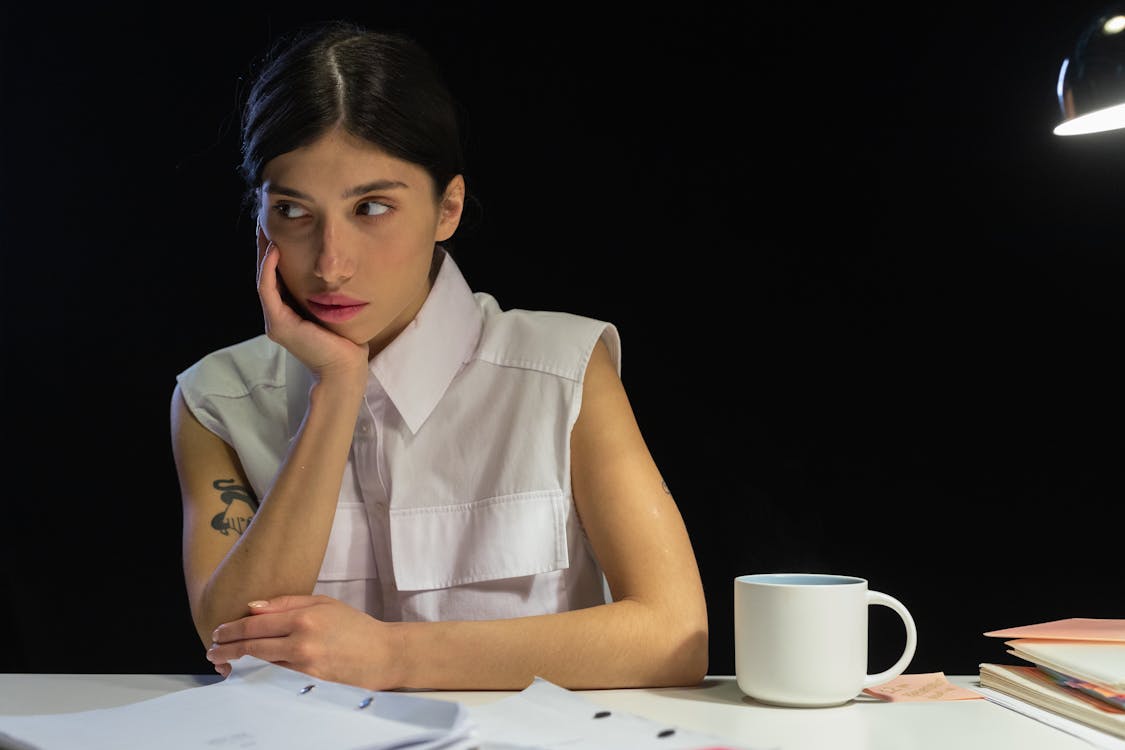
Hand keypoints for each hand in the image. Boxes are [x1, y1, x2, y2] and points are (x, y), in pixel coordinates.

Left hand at [206, 595, 406, 689]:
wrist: (383, 654)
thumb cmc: (355, 626)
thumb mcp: (323, 603)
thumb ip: (287, 603)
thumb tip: (252, 607)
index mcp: (304, 618)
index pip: (256, 624)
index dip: (232, 630)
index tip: (218, 632)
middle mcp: (301, 642)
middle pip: (252, 646)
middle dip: (227, 649)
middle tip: (212, 650)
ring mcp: (304, 666)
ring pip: (261, 664)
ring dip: (238, 663)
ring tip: (224, 662)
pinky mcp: (308, 682)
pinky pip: (277, 676)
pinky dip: (260, 672)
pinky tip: (249, 672)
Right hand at [256, 238, 369, 386]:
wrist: (345, 367)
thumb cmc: (346, 339)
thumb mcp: (333, 307)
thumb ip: (326, 291)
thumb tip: (335, 266)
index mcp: (289, 310)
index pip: (276, 274)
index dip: (274, 250)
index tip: (277, 225)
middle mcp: (277, 314)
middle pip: (265, 272)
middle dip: (264, 245)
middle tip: (264, 218)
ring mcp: (275, 320)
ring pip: (263, 278)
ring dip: (263, 251)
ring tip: (264, 227)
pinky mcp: (279, 324)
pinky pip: (268, 290)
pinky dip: (269, 268)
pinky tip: (275, 249)